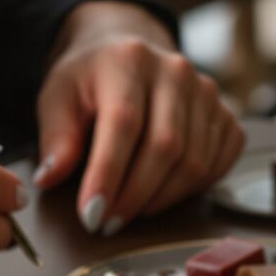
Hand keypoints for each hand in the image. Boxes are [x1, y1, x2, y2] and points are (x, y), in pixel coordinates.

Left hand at [33, 0, 242, 235]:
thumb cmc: (90, 81)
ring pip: (194, 162)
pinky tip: (162, 194)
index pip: (124, 123)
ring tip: (129, 212)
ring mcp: (206, 93)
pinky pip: (218, 164)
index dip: (109, 174)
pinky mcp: (225, 114)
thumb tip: (50, 179)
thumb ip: (56, 138)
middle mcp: (175, 71)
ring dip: (161, 199)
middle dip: (134, 196)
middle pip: (166, 146)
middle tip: (107, 224)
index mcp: (129, 60)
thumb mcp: (58, 99)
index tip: (91, 214)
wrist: (127, 51)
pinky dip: (191, 190)